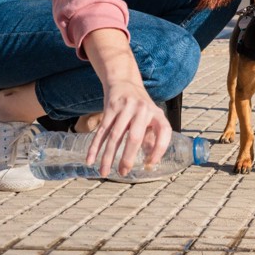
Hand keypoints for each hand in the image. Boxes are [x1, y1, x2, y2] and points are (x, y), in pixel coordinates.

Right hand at [82, 29, 172, 176]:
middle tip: (123, 173)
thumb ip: (151, 137)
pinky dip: (95, 147)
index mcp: (156, 113)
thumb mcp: (151, 117)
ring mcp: (125, 108)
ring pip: (115, 137)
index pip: (164, 133)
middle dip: (128, 158)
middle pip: (134, 137)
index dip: (159, 150)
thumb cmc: (140, 105)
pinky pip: (102, 131)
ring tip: (104, 173)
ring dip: (108, 157)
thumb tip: (149, 163)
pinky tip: (90, 160)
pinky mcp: (110, 108)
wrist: (124, 81)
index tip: (150, 164)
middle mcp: (142, 110)